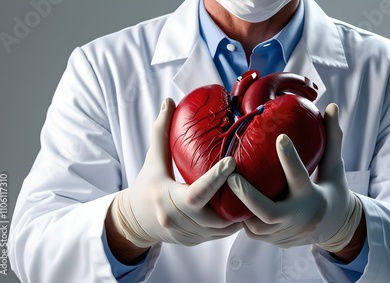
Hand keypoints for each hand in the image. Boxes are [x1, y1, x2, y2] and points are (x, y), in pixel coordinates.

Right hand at [110, 98, 241, 247]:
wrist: (134, 221)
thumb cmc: (145, 185)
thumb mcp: (152, 159)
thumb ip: (161, 131)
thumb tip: (169, 102)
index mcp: (166, 198)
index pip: (196, 192)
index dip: (215, 179)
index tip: (232, 163)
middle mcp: (175, 220)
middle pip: (214, 217)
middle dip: (235, 204)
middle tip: (254, 186)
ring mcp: (185, 234)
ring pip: (219, 230)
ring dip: (237, 217)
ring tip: (255, 199)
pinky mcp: (192, 242)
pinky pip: (217, 237)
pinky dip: (230, 226)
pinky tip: (243, 212)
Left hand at [227, 104, 361, 250]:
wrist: (334, 228)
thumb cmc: (332, 190)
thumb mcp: (334, 166)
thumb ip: (331, 138)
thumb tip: (332, 106)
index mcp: (312, 196)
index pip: (300, 176)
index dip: (290, 158)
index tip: (280, 137)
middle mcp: (298, 217)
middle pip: (269, 211)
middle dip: (247, 194)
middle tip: (231, 175)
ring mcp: (285, 232)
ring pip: (256, 225)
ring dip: (240, 208)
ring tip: (225, 186)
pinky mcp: (274, 241)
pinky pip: (253, 232)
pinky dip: (242, 219)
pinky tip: (231, 202)